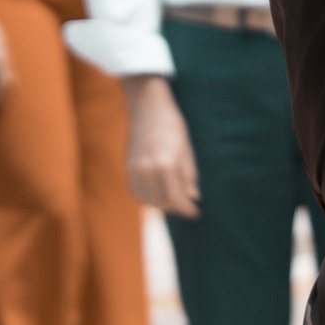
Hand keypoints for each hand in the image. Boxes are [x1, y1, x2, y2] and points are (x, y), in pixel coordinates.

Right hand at [123, 77, 200, 218]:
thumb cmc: (173, 127)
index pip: (176, 198)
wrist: (148, 110)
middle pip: (162, 202)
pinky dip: (148, 198)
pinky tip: (159, 196)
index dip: (187, 209)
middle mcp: (148, 170)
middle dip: (176, 207)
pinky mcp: (129, 167)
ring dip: (162, 205)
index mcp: (166, 165)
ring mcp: (135, 169)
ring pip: (148, 199)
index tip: (196, 214)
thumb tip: (194, 198)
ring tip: (176, 202)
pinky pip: (137, 191)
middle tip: (188, 208)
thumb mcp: (187, 151)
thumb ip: (189, 176)